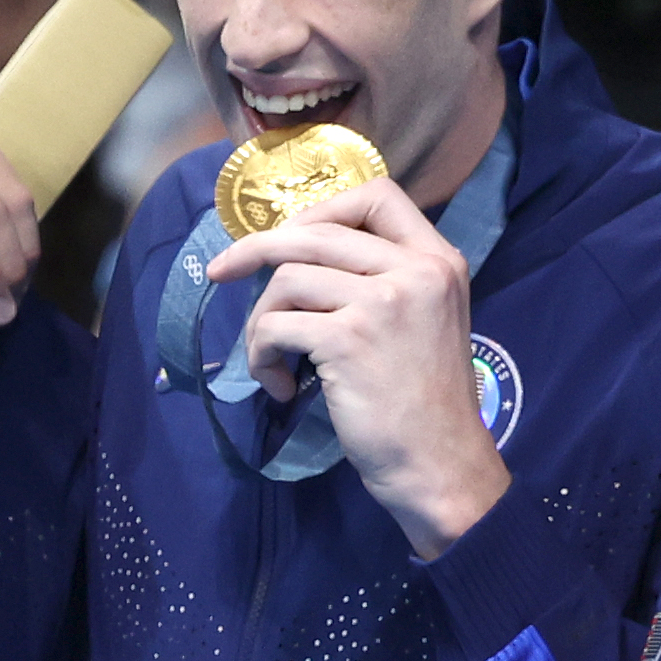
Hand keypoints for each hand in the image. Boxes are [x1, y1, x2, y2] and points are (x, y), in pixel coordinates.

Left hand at [201, 176, 507, 557]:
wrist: (439, 464)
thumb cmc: (424, 404)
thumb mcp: (428, 321)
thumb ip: (387, 280)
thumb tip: (302, 254)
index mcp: (438, 260)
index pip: (378, 196)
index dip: (322, 211)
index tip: (289, 238)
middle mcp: (416, 270)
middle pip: (314, 233)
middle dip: (256, 249)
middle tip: (221, 272)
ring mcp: (383, 302)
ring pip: (287, 279)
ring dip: (261, 322)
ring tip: (271, 361)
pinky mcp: (348, 339)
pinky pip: (275, 326)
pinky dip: (261, 356)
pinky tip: (279, 387)